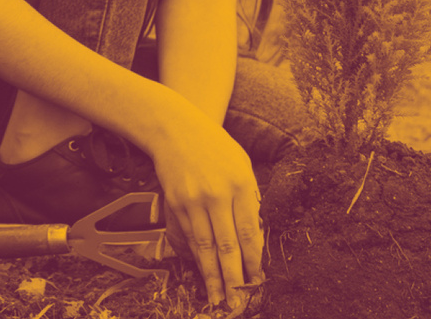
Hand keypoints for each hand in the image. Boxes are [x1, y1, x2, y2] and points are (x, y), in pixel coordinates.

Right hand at [144, 107, 264, 315]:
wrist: (175, 128)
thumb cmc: (215, 146)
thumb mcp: (242, 165)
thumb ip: (249, 198)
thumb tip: (252, 236)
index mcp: (241, 183)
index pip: (249, 232)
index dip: (253, 261)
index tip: (256, 280)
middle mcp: (217, 194)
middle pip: (227, 246)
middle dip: (233, 279)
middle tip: (237, 303)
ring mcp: (193, 200)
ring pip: (205, 248)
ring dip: (212, 277)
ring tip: (218, 299)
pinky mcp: (175, 204)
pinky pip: (189, 237)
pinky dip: (196, 258)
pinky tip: (202, 273)